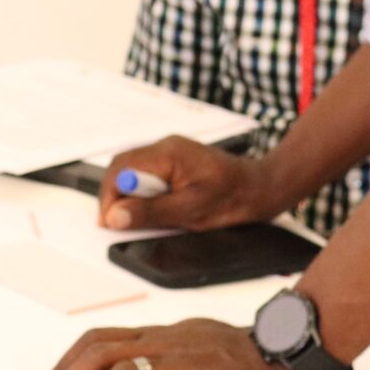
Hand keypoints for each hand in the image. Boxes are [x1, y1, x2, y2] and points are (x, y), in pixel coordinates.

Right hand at [99, 136, 276, 230]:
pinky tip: (150, 208)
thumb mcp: (190, 211)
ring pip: (132, 170)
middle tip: (115, 223)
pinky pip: (147, 173)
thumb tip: (115, 216)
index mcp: (169, 153)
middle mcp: (166, 147)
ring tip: (132, 218)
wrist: (261, 188)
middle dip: (114, 195)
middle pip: (122, 167)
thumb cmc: (234, 198)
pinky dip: (142, 192)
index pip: (122, 169)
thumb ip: (150, 212)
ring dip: (127, 194)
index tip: (108, 221)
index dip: (109, 196)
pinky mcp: (175, 161)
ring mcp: (170, 152)